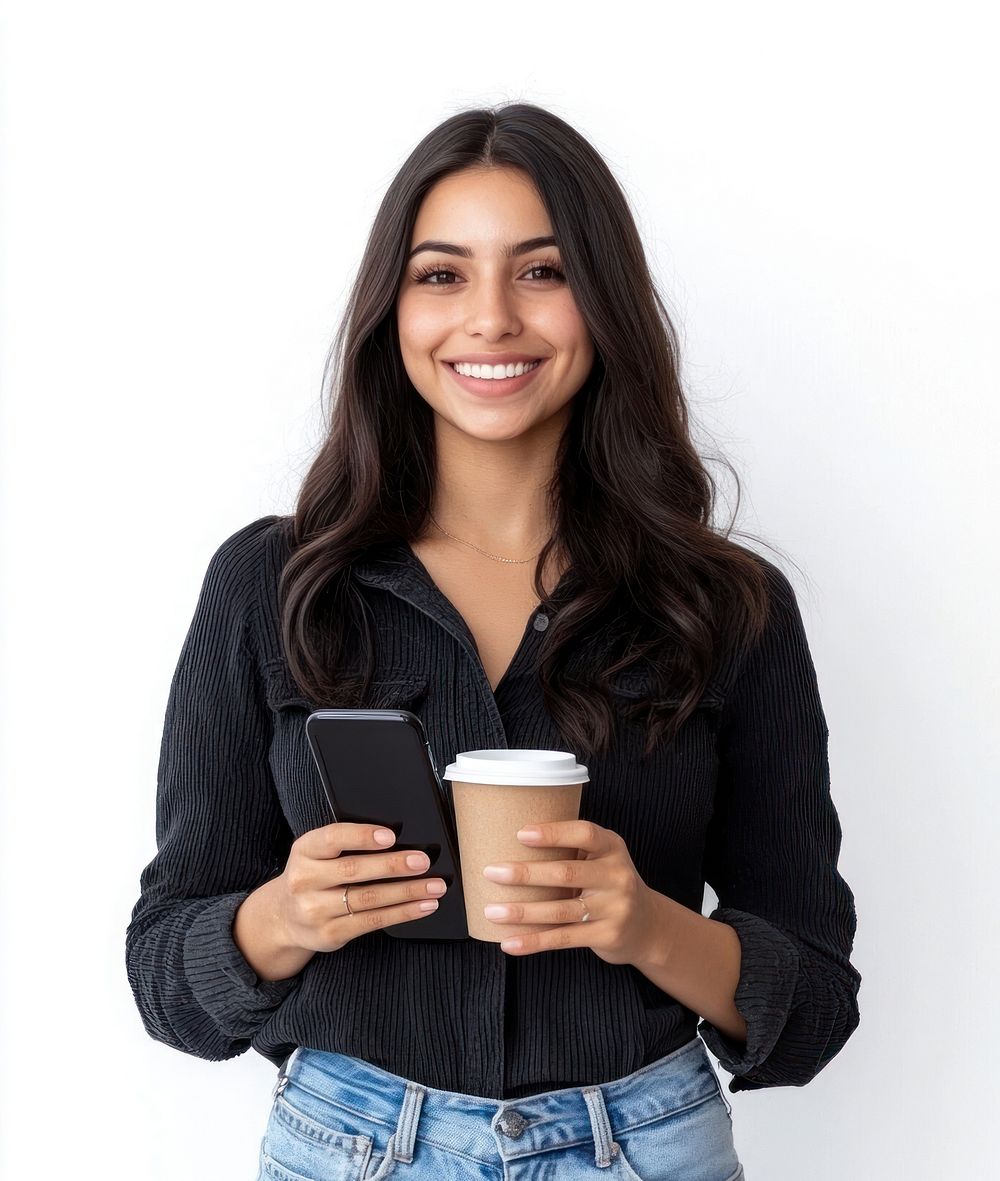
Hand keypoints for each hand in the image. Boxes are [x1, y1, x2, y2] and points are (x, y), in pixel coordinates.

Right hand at [275, 822, 447, 953]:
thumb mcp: (317, 853)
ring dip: (407, 892)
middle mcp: (305, 880)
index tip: (390, 836)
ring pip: (368, 898)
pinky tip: (422, 906)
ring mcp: (315, 910)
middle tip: (422, 861)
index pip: (332, 838)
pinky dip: (402, 913)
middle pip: (354, 870)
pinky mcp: (330, 934)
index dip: (362, 836)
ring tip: (434, 886)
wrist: (284, 917)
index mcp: (304, 851)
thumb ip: (345, 844)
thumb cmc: (314, 876)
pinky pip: (372, 921)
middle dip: (393, 865)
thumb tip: (398, 840)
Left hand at [482, 819, 662, 964]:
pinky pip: (564, 938)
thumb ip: (573, 851)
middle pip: (566, 873)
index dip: (553, 833)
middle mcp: (617, 875)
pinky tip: (509, 942)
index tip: (521, 834)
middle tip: (492, 872)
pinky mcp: (607, 935)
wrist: (648, 925)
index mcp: (612, 848)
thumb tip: (512, 844)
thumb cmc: (610, 884)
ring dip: (522, 912)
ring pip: (560, 910)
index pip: (584, 834)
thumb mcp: (602, 859)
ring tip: (492, 910)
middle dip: (525, 873)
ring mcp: (615, 908)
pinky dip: (534, 941)